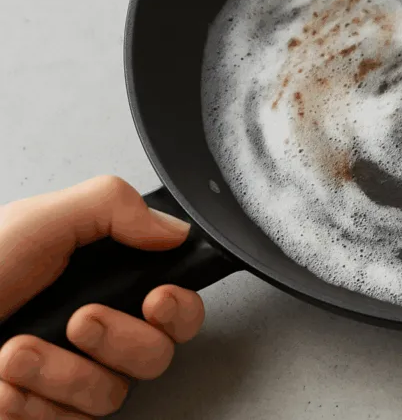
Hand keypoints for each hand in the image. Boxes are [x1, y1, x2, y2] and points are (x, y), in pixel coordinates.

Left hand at [0, 176, 204, 418]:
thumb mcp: (39, 220)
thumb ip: (113, 206)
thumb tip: (173, 228)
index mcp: (103, 283)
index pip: (178, 306)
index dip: (180, 309)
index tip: (156, 299)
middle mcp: (96, 334)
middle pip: (158, 355)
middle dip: (121, 339)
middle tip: (81, 320)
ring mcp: (70, 382)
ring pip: (112, 394)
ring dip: (59, 372)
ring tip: (14, 351)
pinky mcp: (46, 416)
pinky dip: (29, 401)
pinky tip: (2, 382)